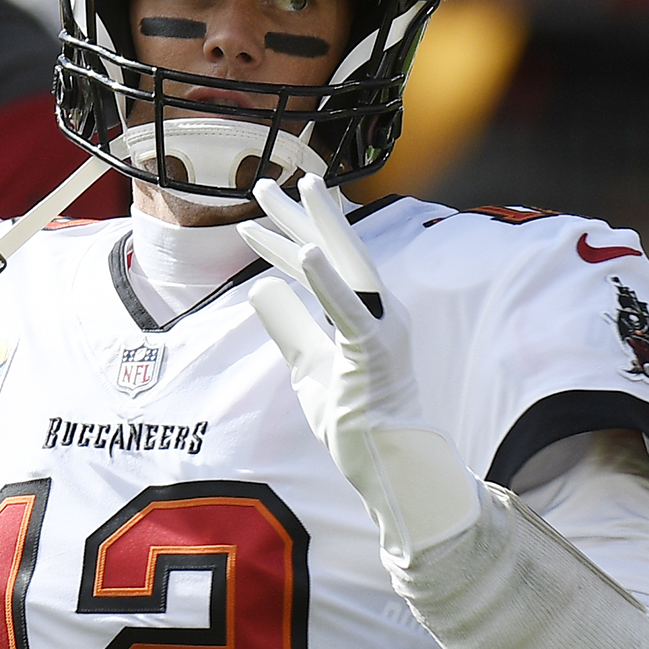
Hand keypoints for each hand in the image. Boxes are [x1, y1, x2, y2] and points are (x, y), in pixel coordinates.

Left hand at [238, 175, 481, 554]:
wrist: (392, 465)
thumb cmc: (358, 422)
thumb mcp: (310, 369)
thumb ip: (289, 328)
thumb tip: (260, 288)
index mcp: (363, 315)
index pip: (321, 266)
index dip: (288, 239)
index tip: (256, 219)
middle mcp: (377, 311)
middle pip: (333, 252)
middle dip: (297, 216)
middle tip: (263, 183)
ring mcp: (380, 328)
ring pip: (348, 265)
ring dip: (319, 227)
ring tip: (296, 190)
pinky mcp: (375, 351)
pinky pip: (350, 310)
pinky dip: (328, 280)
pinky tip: (309, 252)